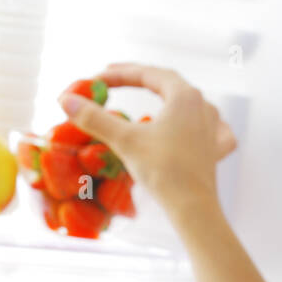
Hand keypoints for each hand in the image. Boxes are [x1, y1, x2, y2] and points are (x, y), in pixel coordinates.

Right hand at [58, 63, 237, 214]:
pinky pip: (206, 127)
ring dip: (165, 98)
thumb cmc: (163, 171)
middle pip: (168, 84)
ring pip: (187, 103)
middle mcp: (204, 107)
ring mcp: (213, 128)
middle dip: (139, 79)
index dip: (119, 74)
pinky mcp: (214, 149)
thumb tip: (66, 100)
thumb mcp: (125, 140)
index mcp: (185, 96)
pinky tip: (192, 126)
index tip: (96, 79)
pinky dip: (194, 122)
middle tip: (113, 79)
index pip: (148, 74)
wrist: (193, 208)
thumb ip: (95, 118)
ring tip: (150, 97)